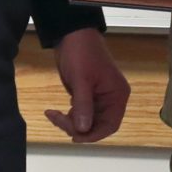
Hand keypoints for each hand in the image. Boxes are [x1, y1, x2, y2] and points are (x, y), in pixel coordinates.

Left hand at [45, 27, 130, 142]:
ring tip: (53, 114)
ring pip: (87, 121)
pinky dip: (68, 116)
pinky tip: (54, 112)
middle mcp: (111, 99)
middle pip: (98, 125)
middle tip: (58, 120)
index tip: (75, 137)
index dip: (94, 135)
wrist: (71, 34)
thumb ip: (83, 105)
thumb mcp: (81, 80)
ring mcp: (99, 98)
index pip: (111, 124)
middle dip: (78, 127)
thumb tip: (83, 130)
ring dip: (70, 122)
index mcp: (117, 95)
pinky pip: (80, 113)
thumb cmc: (81, 54)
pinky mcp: (87, 96)